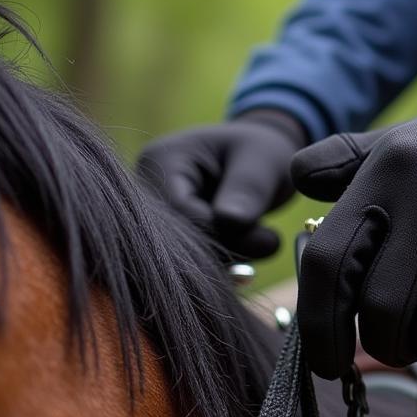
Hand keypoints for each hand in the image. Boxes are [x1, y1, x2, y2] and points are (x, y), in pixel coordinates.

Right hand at [136, 111, 305, 257]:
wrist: (257, 161)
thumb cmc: (260, 150)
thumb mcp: (263, 159)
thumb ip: (248, 188)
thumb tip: (232, 222)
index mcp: (160, 160)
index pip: (179, 210)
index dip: (221, 232)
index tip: (267, 239)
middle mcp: (145, 193)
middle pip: (174, 240)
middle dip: (225, 250)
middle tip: (271, 243)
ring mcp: (154, 221)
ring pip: (183, 260)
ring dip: (227, 260)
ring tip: (267, 241)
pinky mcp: (170, 242)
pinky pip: (192, 265)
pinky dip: (224, 264)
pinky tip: (251, 252)